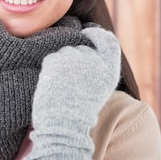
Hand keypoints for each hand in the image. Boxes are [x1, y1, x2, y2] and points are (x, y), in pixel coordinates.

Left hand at [18, 27, 120, 159]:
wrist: (63, 127)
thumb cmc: (80, 111)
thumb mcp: (99, 87)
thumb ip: (97, 64)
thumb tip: (85, 40)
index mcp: (109, 68)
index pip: (106, 40)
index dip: (95, 34)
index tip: (87, 33)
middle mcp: (94, 60)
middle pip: (81, 46)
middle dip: (75, 58)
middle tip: (70, 80)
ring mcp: (73, 58)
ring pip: (65, 51)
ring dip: (62, 64)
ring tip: (63, 87)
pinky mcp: (54, 60)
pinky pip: (51, 58)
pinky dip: (51, 69)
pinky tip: (54, 85)